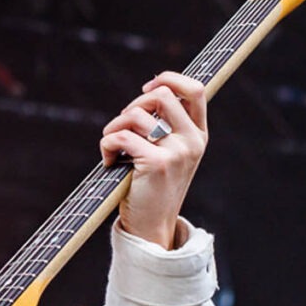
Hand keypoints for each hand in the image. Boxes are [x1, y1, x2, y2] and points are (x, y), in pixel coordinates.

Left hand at [103, 71, 208, 247]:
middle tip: (123, 125)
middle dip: (134, 104)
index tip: (147, 89)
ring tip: (112, 145)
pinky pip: (121, 136)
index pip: (196, 89)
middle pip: (162, 95)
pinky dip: (106, 145)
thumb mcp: (170, 152)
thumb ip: (168, 124)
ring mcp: (177, 153)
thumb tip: (151, 90)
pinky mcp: (157, 164)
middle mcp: (192, 142)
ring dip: (114, 126)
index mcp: (199, 135)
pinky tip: (108, 161)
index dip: (169, 79)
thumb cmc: (154, 186)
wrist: (152, 226)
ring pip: (136, 115)